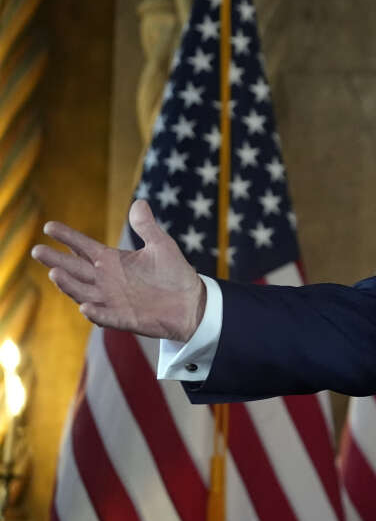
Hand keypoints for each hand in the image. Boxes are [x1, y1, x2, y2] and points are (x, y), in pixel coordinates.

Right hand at [32, 199, 205, 341]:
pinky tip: (85, 306)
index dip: (67, 237)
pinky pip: (105, 317)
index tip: (49, 226)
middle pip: (75, 269)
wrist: (191, 303)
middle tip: (38, 250)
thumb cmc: (174, 274)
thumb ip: (147, 227)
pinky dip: (95, 313)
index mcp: (113, 261)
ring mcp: (112, 300)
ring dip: (69, 285)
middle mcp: (107, 280)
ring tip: (54, 273)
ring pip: (83, 292)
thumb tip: (139, 202)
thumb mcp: (161, 246)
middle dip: (56, 260)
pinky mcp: (124, 318)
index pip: (84, 247)